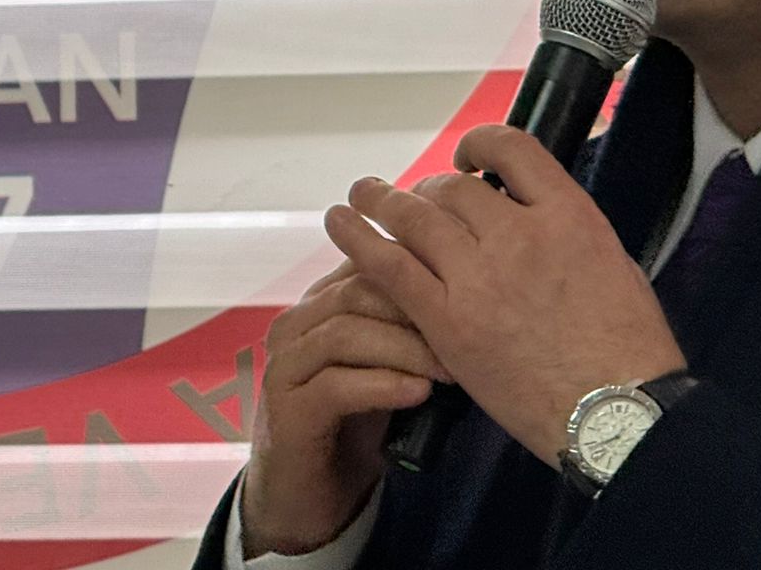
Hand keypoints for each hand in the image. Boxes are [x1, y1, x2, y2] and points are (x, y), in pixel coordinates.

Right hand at [241, 245, 452, 557]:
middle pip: (360, 288)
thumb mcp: (392, 365)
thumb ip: (412, 326)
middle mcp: (296, 324)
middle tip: (471, 332)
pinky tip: (419, 394)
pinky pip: (335, 385)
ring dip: (407, 348)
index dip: (424, 271)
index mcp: (323, 302)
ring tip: (451, 370)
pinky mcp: (285, 410)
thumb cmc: (361, 424)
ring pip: (346, 333)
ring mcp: (285, 365)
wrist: (312, 499)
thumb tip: (475, 292)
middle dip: (421, 307)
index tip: (474, 291)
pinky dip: (383, 385)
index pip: (372, 261)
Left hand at [326, 125, 687, 467]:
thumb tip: (534, 218)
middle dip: (431, 188)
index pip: (512, 149)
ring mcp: (480, 277)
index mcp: (569, 215)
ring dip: (382, 201)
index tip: (467, 158)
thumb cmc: (628, 348)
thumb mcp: (615, 263)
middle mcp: (520, 235)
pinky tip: (341, 224)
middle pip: (455, 186)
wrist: (613, 411)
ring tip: (362, 195)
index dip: (480, 144)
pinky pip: (391, 267)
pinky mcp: (447, 321)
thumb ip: (568, 231)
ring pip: (415, 217)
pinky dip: (359, 241)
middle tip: (420, 200)